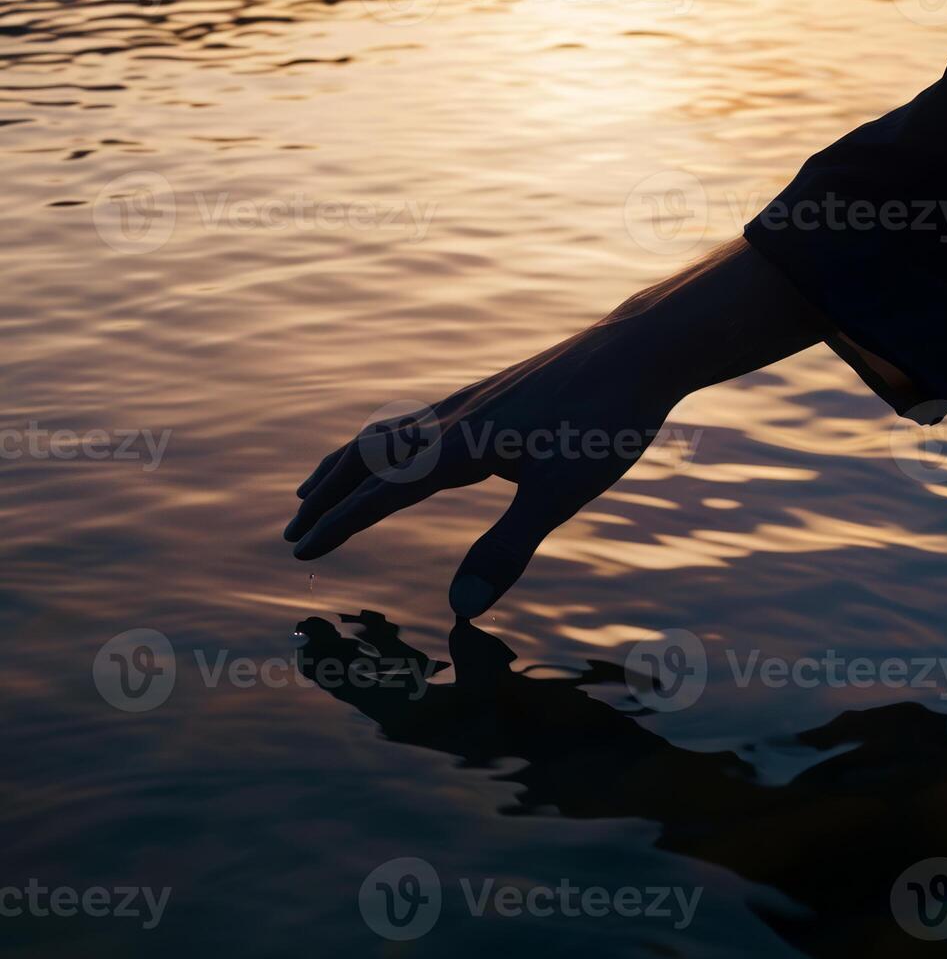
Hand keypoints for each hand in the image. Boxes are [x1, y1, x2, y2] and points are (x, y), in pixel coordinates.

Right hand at [285, 239, 827, 617]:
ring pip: (387, 431)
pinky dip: (386, 440)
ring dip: (349, 462)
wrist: (639, 350)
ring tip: (322, 483)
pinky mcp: (493, 393)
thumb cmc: (605, 422)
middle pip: (367, 455)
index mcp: (457, 448)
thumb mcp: (560, 497)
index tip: (300, 551)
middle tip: (294, 525)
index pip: (380, 493)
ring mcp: (471, 401)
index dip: (339, 525)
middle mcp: (451, 419)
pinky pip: (416, 419)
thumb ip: (506, 549)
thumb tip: (459, 607)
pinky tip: (405, 448)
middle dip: (327, 493)